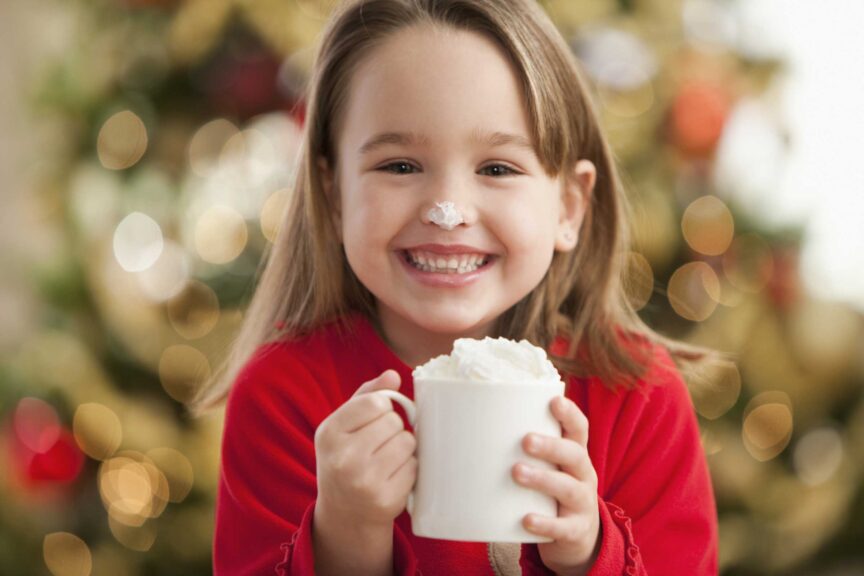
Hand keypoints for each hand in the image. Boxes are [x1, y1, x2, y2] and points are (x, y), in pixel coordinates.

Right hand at [314, 370, 417, 528]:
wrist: (345, 513)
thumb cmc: (346, 458)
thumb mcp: (343, 425)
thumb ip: (366, 395)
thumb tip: (393, 374)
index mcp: (329, 433)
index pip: (375, 402)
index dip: (382, 407)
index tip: (374, 419)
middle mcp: (343, 458)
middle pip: (394, 421)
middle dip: (393, 429)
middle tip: (379, 444)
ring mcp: (364, 482)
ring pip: (407, 442)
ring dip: (403, 448)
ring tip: (386, 459)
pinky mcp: (385, 500)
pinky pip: (414, 467)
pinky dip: (408, 469)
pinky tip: (392, 476)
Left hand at [512, 395, 599, 575]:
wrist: (576, 537)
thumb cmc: (550, 491)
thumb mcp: (547, 467)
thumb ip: (523, 450)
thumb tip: (470, 427)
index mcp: (575, 454)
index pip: (579, 429)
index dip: (569, 414)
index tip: (554, 400)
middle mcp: (583, 475)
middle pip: (574, 455)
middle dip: (551, 446)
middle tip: (525, 440)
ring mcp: (582, 503)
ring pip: (568, 488)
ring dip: (543, 479)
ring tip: (517, 472)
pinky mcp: (576, 530)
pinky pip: (563, 527)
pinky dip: (545, 523)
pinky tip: (526, 519)